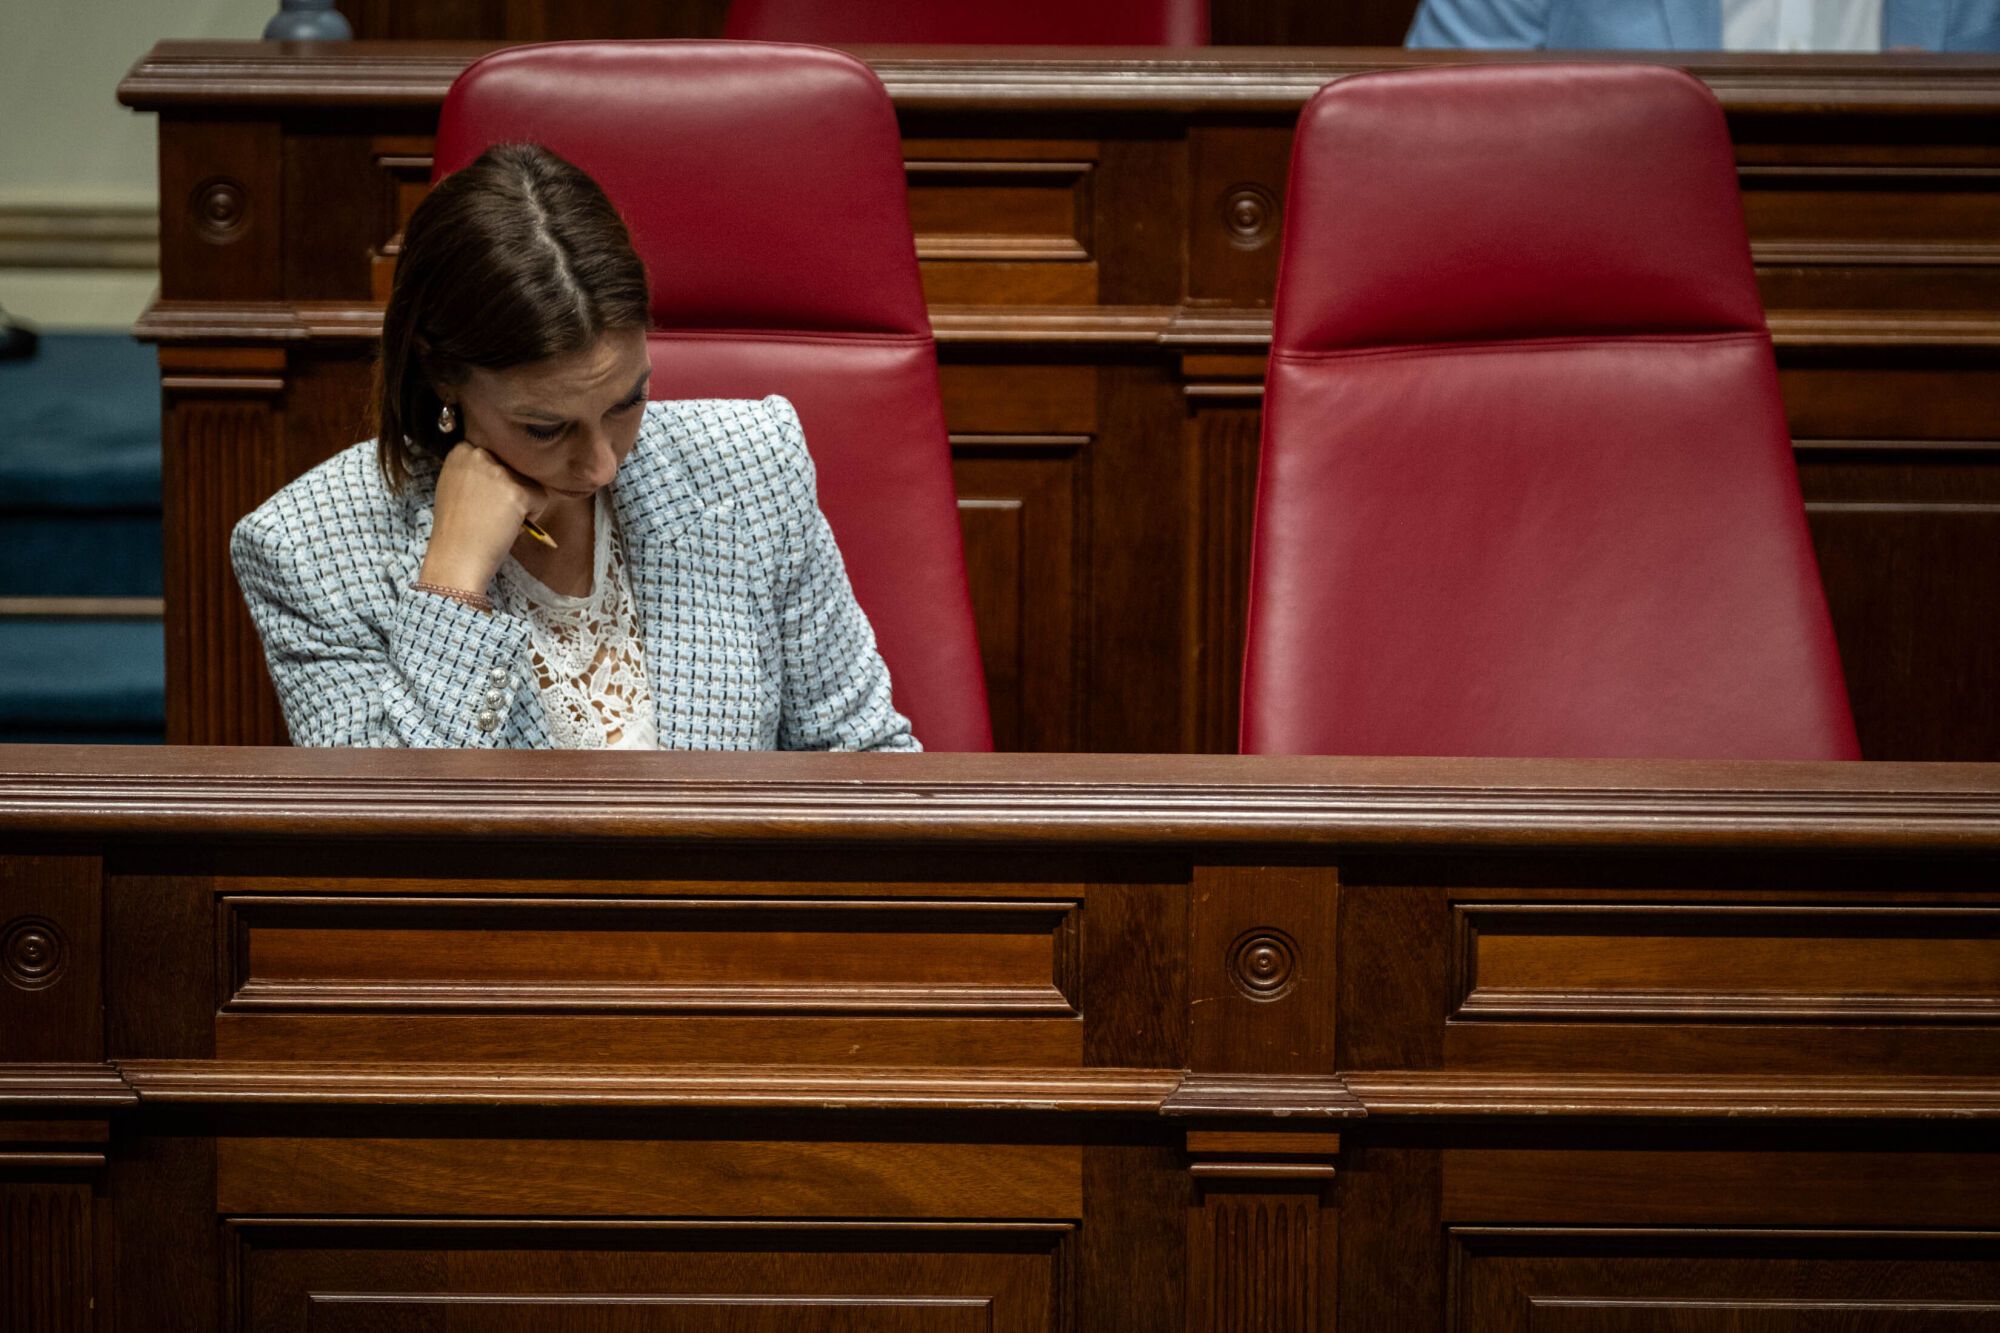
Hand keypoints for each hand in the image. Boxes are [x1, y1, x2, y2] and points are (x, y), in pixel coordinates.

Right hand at [419, 442, 549, 592]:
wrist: (455, 558)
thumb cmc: (457, 528)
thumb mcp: (455, 485)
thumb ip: (475, 470)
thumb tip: (503, 465)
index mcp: (461, 451)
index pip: (497, 451)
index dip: (497, 477)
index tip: (484, 497)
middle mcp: (478, 454)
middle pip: (515, 465)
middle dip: (510, 488)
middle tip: (491, 512)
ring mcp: (498, 472)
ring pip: (529, 481)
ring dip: (522, 502)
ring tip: (498, 521)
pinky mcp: (517, 492)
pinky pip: (541, 499)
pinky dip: (532, 517)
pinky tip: (509, 528)